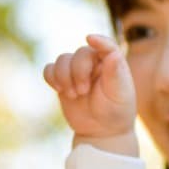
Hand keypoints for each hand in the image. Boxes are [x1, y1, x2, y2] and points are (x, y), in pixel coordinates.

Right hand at [43, 35, 136, 152]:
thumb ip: (115, 73)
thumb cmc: (116, 111)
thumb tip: (113, 54)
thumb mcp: (119, 94)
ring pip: (62, 59)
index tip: (90, 38)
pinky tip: (59, 90)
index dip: (99, 40)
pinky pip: (49, 69)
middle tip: (83, 91)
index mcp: (111, 62)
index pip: (106, 45)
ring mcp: (76, 70)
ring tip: (74, 95)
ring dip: (64, 77)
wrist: (101, 130)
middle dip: (78, 72)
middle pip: (80, 53)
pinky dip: (51, 77)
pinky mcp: (62, 80)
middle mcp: (93, 62)